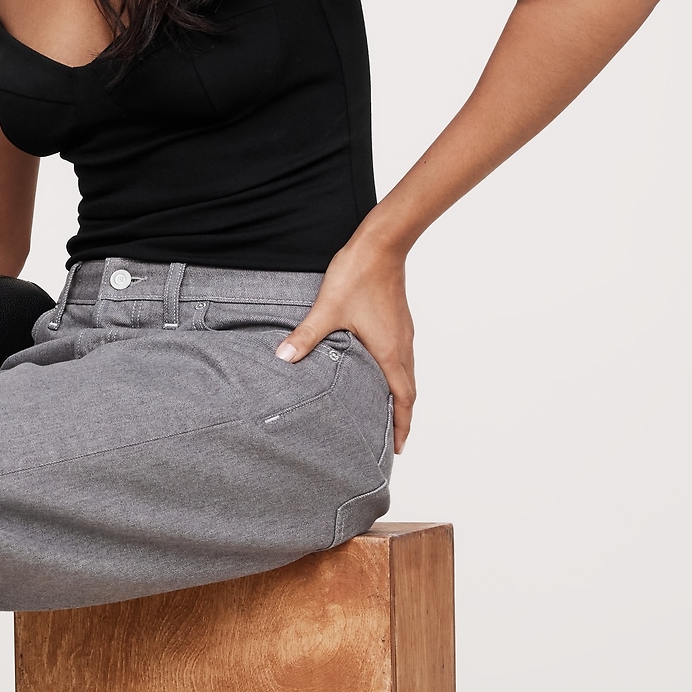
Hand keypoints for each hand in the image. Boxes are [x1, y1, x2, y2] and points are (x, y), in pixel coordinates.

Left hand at [274, 232, 415, 451]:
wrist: (383, 244)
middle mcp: (401, 347)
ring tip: (384, 413)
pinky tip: (377, 374)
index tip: (398, 448)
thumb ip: (305, 337)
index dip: (400, 425)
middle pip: (408, 392)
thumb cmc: (359, 275)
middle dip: (400, 418)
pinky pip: (401, 358)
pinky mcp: (398, 322)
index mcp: (389, 352)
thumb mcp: (327, 309)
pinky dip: (395, 375)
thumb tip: (283, 358)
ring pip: (406, 374)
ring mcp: (402, 333)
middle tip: (391, 440)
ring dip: (398, 396)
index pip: (402, 399)